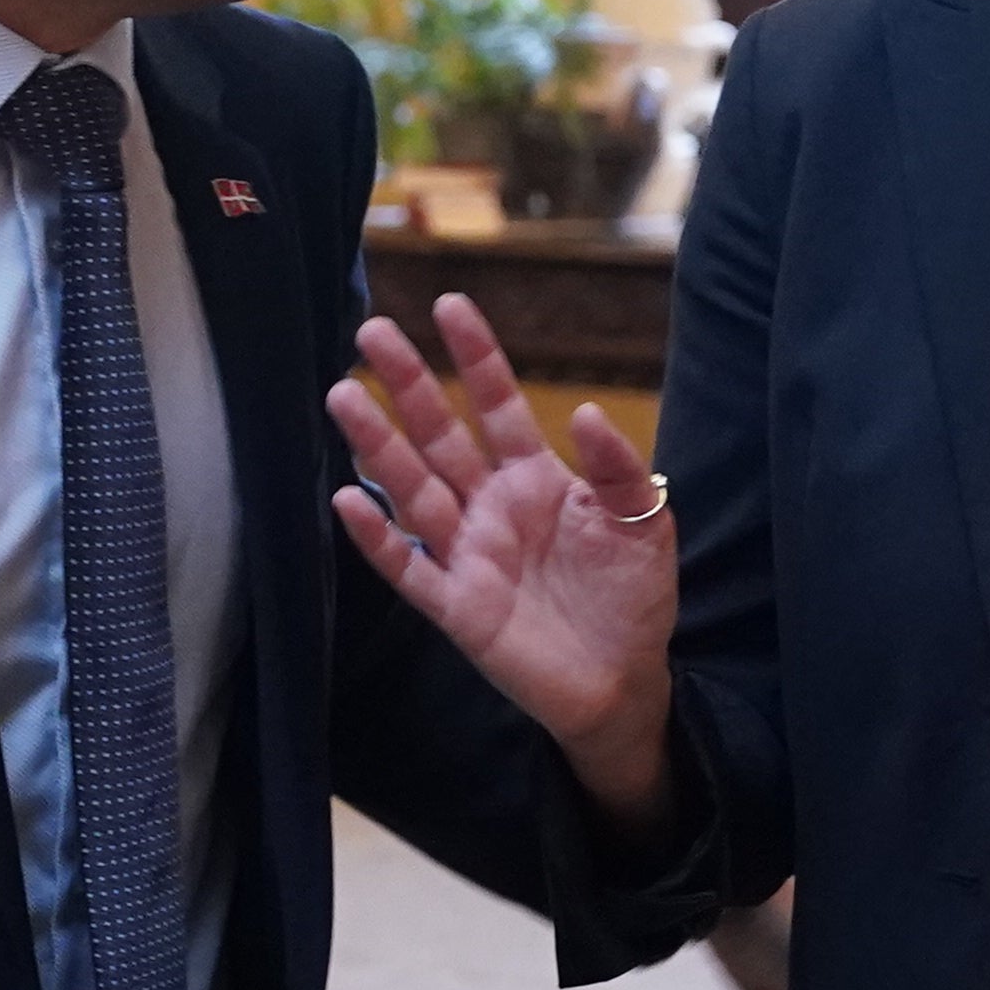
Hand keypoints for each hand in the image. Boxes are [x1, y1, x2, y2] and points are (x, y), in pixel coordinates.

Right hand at [325, 295, 678, 821]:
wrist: (623, 684)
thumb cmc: (633, 599)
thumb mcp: (644, 524)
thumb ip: (617, 469)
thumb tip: (584, 411)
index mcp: (536, 480)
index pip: (498, 406)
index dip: (475, 357)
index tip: (449, 305)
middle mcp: (491, 507)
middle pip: (441, 434)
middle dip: (409, 382)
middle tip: (372, 331)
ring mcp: (467, 554)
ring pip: (413, 488)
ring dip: (378, 444)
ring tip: (345, 395)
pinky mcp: (455, 607)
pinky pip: (408, 567)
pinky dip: (377, 536)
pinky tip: (349, 500)